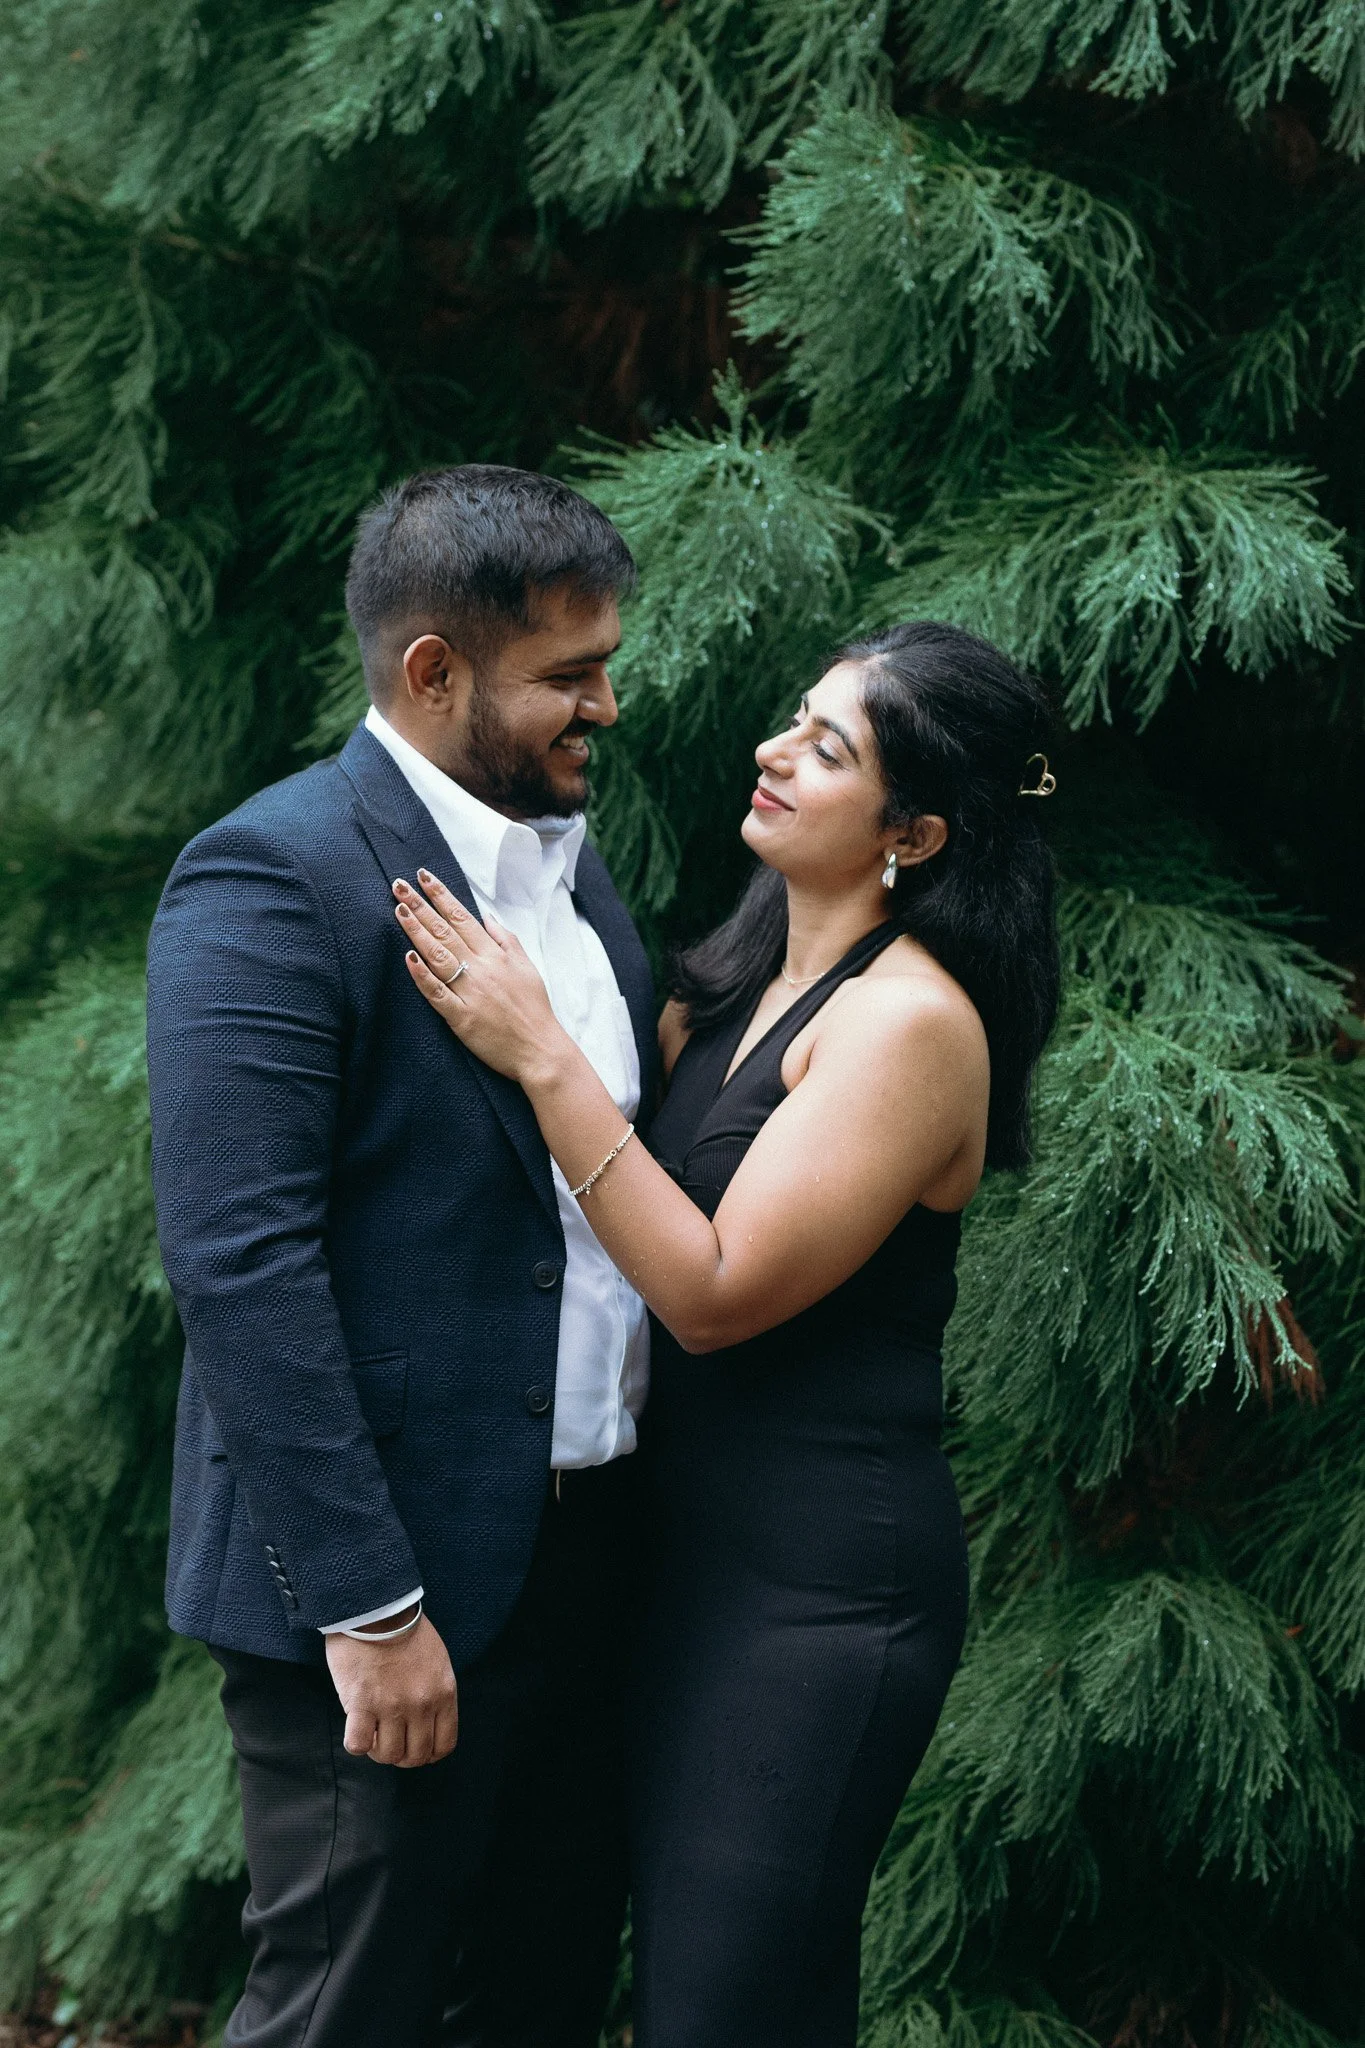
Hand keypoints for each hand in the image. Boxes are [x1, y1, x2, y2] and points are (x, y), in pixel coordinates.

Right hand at [324, 1612, 457, 1766]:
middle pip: (415, 1756)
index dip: (427, 1753)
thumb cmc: (404, 1631)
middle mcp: (421, 1704)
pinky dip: (356, 1742)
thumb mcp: (437, 1662)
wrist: (376, 1608)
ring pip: (388, 1756)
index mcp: (443, 1693)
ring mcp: (392, 1706)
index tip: (413, 1745)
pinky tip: (355, 1727)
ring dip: (378, 1750)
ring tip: (372, 1732)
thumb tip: (428, 1725)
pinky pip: (358, 1745)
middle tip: (389, 1740)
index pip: (444, 1745)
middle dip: (402, 1755)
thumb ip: (435, 1694)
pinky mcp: (362, 1703)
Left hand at [394, 870, 569, 1087]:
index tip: (424, 877)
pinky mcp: (461, 1017)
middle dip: (421, 905)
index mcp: (495, 955)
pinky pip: (437, 993)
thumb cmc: (534, 1009)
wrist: (540, 1049)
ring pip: (438, 956)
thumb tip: (488, 916)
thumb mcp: (527, 967)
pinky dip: (422, 976)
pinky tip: (408, 958)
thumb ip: (506, 940)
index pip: (463, 918)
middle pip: (445, 931)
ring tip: (399, 910)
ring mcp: (470, 992)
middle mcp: (481, 968)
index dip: (442, 896)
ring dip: (417, 931)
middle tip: (398, 885)